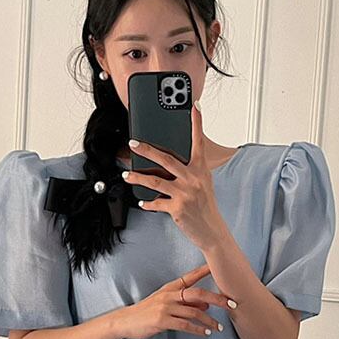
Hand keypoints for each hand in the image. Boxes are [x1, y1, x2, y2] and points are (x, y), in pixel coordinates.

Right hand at [116, 263, 234, 338]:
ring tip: (219, 327)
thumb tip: (207, 306)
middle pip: (198, 294)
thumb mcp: (166, 303)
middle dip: (218, 299)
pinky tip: (205, 333)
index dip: (206, 271)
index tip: (221, 268)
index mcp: (170, 288)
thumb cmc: (147, 312)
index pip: (191, 277)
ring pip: (194, 312)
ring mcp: (165, 307)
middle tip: (232, 304)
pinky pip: (184, 325)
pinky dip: (197, 329)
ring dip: (209, 321)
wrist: (125, 321)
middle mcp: (169, 295)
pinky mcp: (162, 321)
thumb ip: (186, 303)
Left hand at [122, 103, 226, 250]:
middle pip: (166, 159)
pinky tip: (141, 201)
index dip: (197, 123)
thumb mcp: (203, 184)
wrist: (212, 231)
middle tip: (134, 143)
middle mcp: (193, 179)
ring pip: (155, 181)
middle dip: (147, 150)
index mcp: (200, 170)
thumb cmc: (205, 206)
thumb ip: (189, 171)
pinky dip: (147, 203)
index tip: (194, 106)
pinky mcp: (177, 209)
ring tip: (126, 175)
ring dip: (137, 177)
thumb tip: (164, 163)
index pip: (198, 142)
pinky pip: (156, 203)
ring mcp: (185, 194)